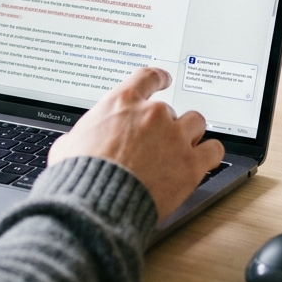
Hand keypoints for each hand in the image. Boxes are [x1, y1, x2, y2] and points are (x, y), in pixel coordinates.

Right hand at [48, 68, 223, 219]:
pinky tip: (204, 160)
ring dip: (190, 134)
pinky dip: (209, 154)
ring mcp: (175, 137)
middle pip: (171, 109)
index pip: (148, 77)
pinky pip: (214, 150)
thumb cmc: (80, 175)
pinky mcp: (190, 164)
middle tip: (157, 143)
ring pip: (196, 122)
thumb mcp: (68, 145)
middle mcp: (153, 114)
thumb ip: (80, 136)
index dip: (159, 77)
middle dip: (165, 126)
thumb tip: (74, 143)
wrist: (97, 203)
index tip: (163, 80)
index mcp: (123, 102)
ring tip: (182, 148)